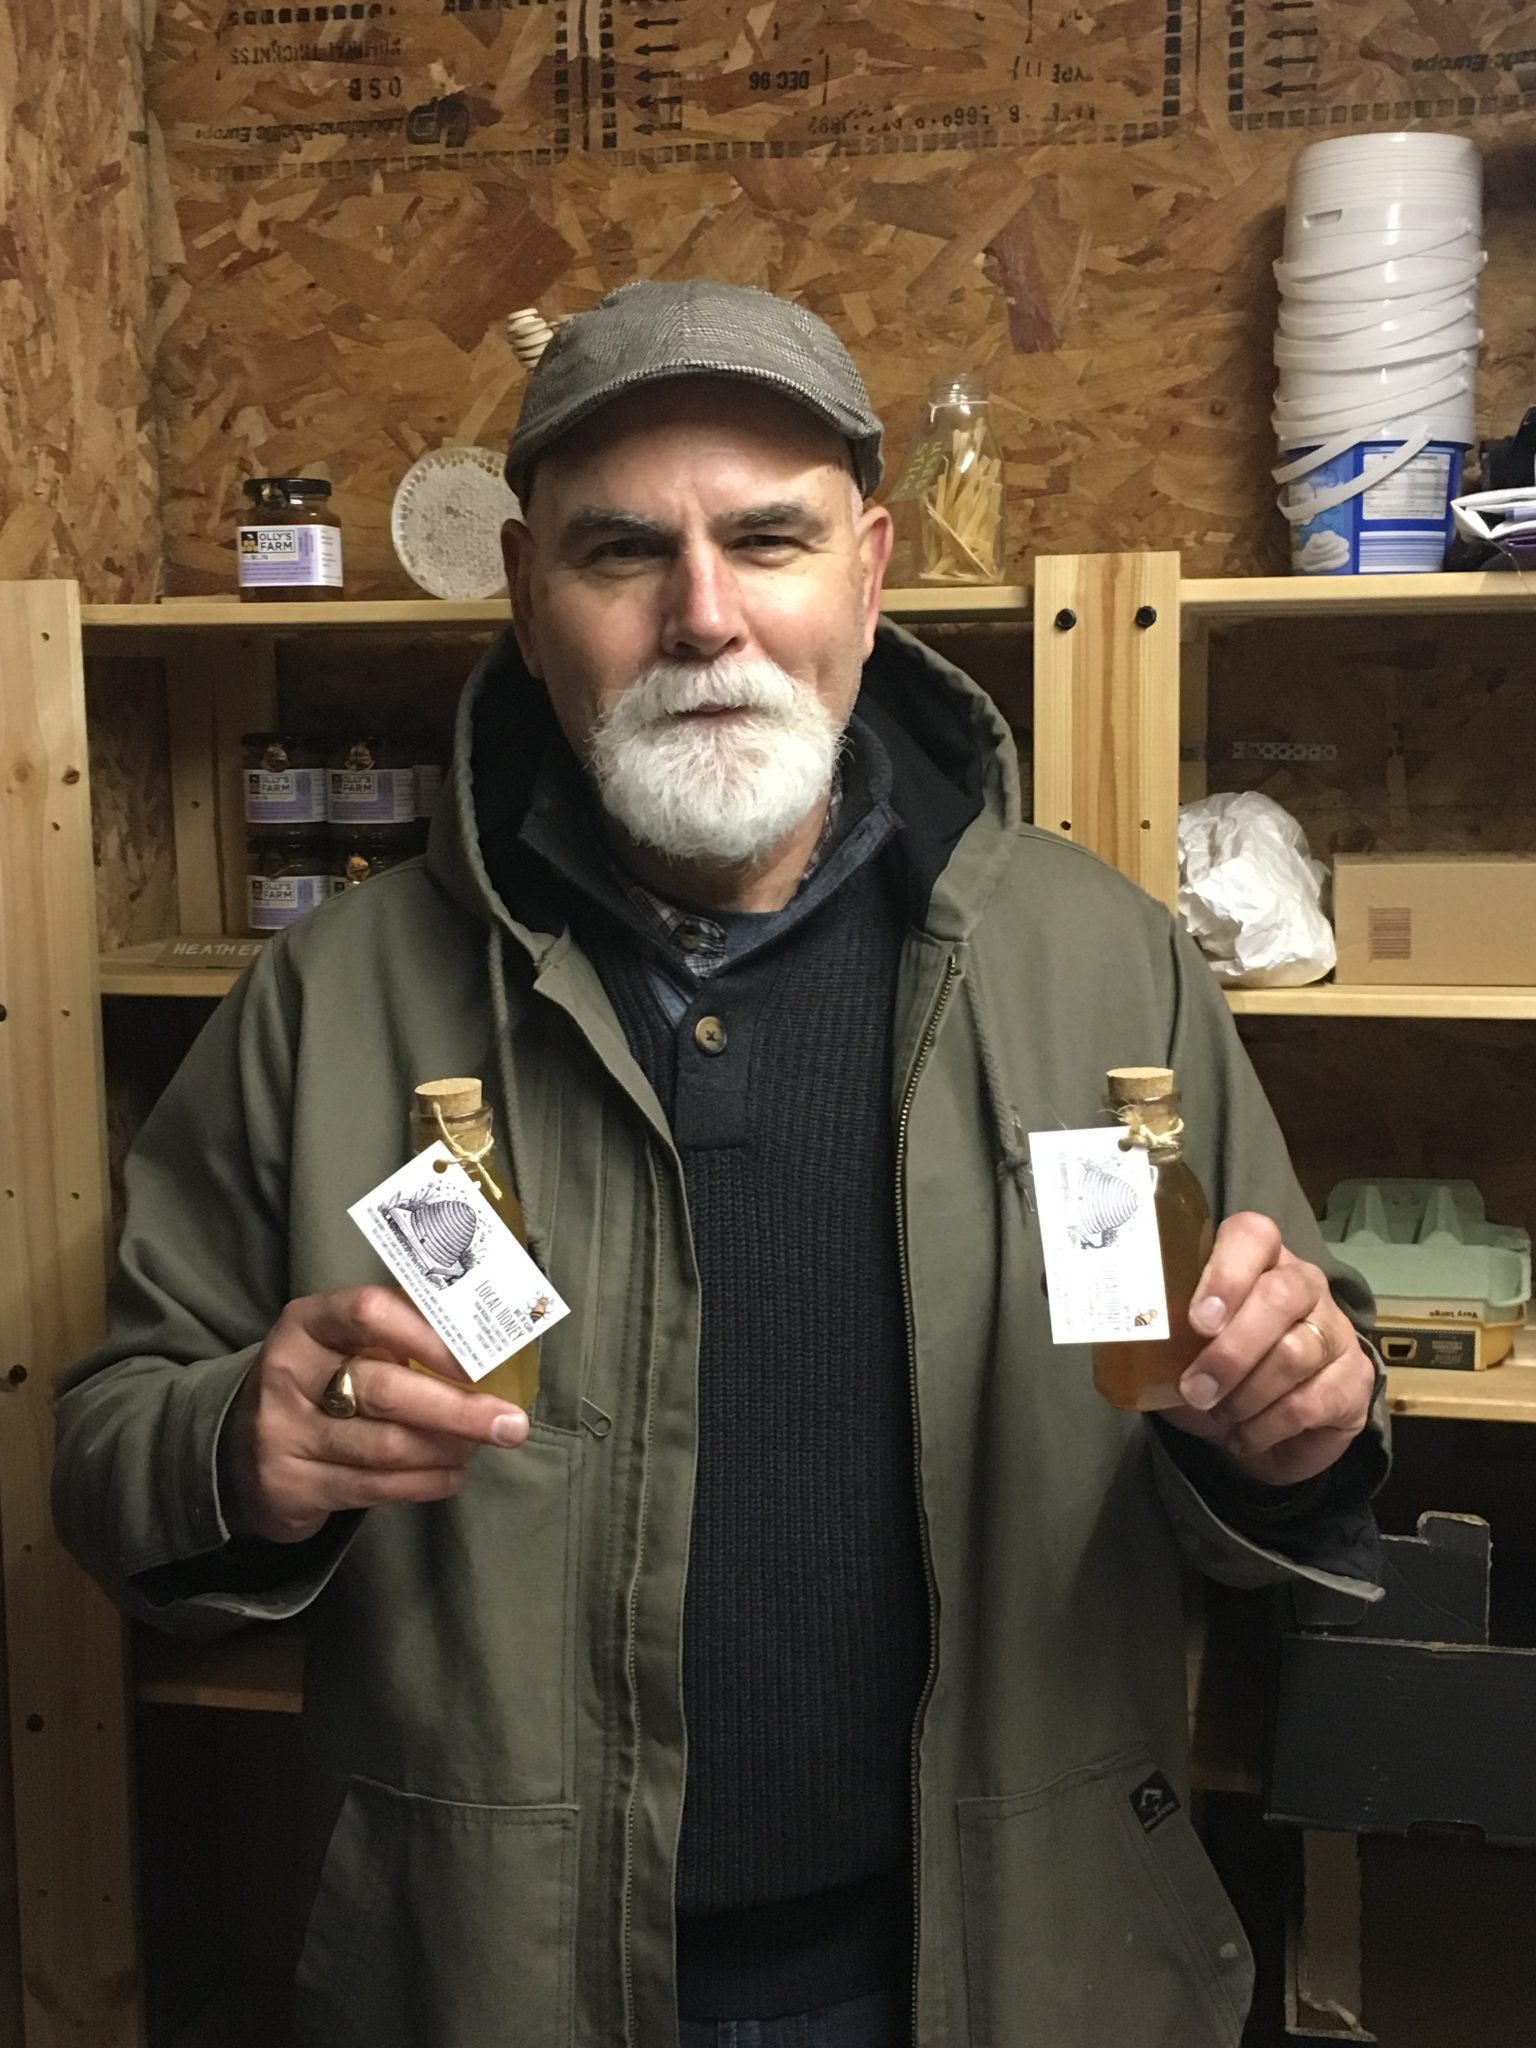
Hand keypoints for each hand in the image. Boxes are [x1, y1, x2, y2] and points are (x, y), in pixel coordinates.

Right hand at [221, 1286, 528, 1543]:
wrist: (236, 1452)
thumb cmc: (316, 1384)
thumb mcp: (338, 1346)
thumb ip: (397, 1339)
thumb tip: (488, 1351)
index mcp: (308, 1323)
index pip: (370, 1311)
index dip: (429, 1336)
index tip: (479, 1360)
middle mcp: (289, 1373)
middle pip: (385, 1388)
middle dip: (458, 1410)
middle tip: (511, 1424)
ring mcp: (283, 1433)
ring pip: (384, 1446)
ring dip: (446, 1450)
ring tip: (481, 1447)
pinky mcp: (290, 1486)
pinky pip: (371, 1488)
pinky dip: (423, 1485)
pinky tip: (451, 1476)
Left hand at [1159, 1213, 1374, 1487]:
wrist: (1262, 1432)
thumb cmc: (1211, 1374)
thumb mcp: (1177, 1350)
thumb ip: (1159, 1333)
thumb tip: (1123, 1337)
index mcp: (1255, 1261)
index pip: (1253, 1235)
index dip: (1226, 1272)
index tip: (1197, 1320)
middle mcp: (1302, 1284)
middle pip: (1281, 1295)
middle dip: (1232, 1350)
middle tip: (1196, 1388)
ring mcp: (1334, 1329)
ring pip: (1295, 1352)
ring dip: (1246, 1394)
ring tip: (1219, 1416)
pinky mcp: (1354, 1379)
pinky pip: (1313, 1401)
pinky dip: (1269, 1425)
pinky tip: (1246, 1434)